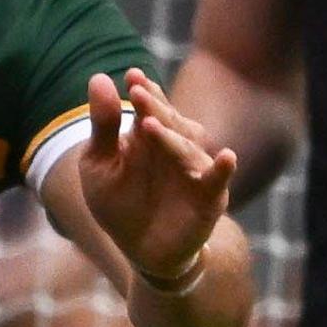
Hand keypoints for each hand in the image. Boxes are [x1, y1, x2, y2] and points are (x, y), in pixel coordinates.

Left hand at [78, 69, 234, 294]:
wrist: (140, 250)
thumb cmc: (118, 202)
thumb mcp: (100, 163)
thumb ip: (103, 125)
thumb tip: (100, 78)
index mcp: (149, 134)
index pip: (149, 106)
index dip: (143, 91)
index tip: (131, 76)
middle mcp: (175, 147)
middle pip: (169, 121)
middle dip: (154, 106)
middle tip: (137, 93)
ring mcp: (194, 170)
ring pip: (187, 148)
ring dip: (172, 137)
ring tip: (150, 124)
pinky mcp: (208, 198)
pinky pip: (218, 180)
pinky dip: (223, 169)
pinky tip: (227, 157)